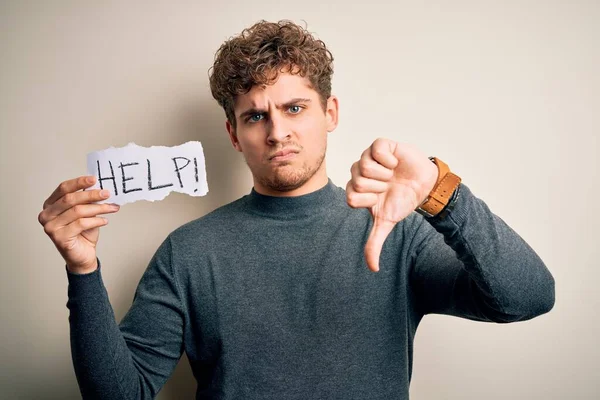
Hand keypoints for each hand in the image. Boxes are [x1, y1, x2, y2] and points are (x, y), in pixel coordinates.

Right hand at [38, 176, 119, 273]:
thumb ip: (87, 201)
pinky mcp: (59, 237)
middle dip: (91, 195)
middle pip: (70, 199)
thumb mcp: (86, 212)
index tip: (94, 179)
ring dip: (98, 208)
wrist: (83, 255)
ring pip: (77, 211)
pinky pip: (81, 224)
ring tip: (112, 208)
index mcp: (50, 205)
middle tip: (107, 193)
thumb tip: (101, 187)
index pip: (63, 188)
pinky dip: (96, 220)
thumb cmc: (83, 233)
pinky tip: (105, 220)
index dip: (79, 182)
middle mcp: (46, 214)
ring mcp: (50, 227)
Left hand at [346, 139, 438, 271]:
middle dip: (378, 188)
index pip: (350, 197)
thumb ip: (374, 243)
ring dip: (384, 175)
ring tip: (392, 175)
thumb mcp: (386, 222)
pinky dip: (389, 160)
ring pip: (364, 166)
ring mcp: (369, 157)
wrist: (425, 187)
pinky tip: (395, 163)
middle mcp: (359, 172)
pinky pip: (376, 149)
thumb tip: (373, 269)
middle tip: (388, 186)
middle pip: (357, 182)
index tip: (381, 199)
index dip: (370, 201)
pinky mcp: (381, 145)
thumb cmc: (402, 201)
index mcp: (356, 189)